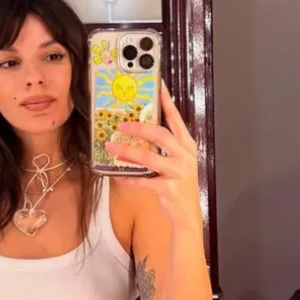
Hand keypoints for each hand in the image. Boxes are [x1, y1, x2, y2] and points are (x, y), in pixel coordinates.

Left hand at [105, 81, 201, 225]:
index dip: (166, 101)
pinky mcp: (167, 189)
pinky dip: (127, 177)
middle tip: (121, 125)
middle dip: (138, 128)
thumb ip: (164, 147)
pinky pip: (142, 181)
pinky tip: (115, 174)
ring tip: (111, 147)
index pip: (176, 118)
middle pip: (160, 135)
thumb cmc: (179, 185)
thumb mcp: (177, 162)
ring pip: (149, 157)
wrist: (188, 214)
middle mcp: (184, 156)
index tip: (157, 85)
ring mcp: (177, 172)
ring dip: (127, 152)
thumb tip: (140, 131)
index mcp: (187, 145)